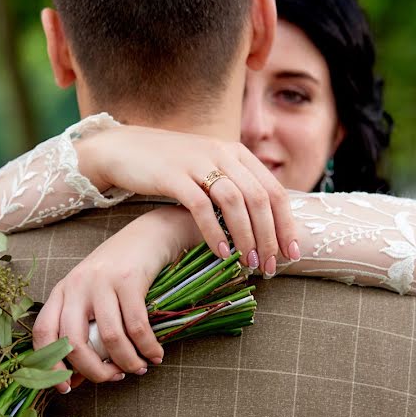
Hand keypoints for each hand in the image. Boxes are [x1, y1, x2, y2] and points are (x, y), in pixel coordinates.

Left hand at [33, 206, 200, 389]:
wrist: (148, 235)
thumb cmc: (119, 272)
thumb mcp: (93, 295)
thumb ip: (86, 329)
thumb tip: (80, 378)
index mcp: (61, 292)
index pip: (43, 333)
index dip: (51, 365)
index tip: (67, 387)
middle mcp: (76, 286)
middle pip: (74, 342)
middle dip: (94, 371)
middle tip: (113, 379)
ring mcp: (102, 282)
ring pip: (109, 338)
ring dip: (126, 361)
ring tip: (139, 368)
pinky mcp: (129, 280)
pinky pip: (137, 326)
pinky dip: (147, 347)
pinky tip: (155, 354)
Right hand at [76, 126, 299, 273]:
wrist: (124, 149)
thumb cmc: (170, 167)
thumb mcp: (209, 170)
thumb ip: (234, 187)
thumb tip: (263, 224)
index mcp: (237, 153)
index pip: (274, 190)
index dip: (286, 224)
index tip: (291, 253)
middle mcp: (222, 153)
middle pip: (259, 198)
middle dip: (269, 237)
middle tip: (269, 267)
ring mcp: (198, 162)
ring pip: (235, 202)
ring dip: (246, 237)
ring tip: (248, 264)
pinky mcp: (173, 174)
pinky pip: (201, 207)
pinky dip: (214, 232)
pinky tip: (220, 253)